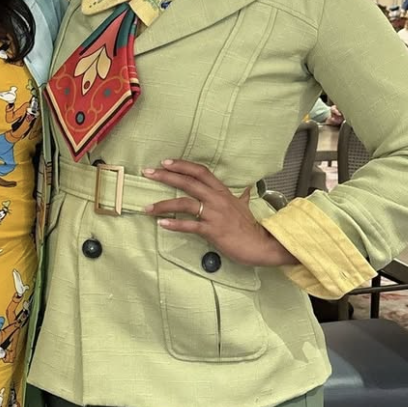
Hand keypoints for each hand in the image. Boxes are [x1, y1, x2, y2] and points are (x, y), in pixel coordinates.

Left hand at [142, 159, 296, 267]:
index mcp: (222, 192)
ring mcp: (214, 214)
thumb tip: (246, 190)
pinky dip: (175, 224)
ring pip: (185, 203)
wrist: (261, 244)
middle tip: (148, 172)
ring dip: (163, 204)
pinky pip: (190, 225)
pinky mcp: (212, 230)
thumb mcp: (245, 207)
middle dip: (166, 176)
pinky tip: (162, 223)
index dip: (182, 165)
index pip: (200, 172)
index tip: (165, 162)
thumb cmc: (250, 227)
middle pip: (188, 182)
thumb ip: (242, 197)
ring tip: (147, 207)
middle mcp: (217, 199)